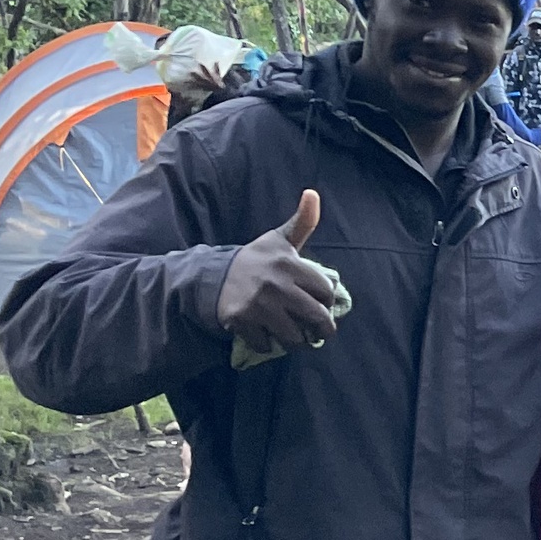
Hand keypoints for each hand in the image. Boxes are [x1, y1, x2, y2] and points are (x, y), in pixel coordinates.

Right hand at [217, 191, 339, 352]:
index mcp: (289, 264)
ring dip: (297, 341)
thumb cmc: (256, 259)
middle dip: (322, 330)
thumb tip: (313, 193)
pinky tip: (266, 335)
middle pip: (317, 318)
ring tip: (295, 336)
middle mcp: (276, 285)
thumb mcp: (279, 240)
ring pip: (294, 338)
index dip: (326, 301)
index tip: (320, 302)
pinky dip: (268, 346)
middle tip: (319, 332)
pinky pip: (267, 346)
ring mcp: (258, 305)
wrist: (213, 275)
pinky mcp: (241, 321)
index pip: (327, 292)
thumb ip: (302, 222)